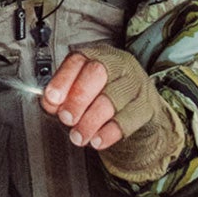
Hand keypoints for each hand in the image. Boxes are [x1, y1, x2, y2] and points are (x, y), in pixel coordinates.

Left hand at [42, 46, 181, 181]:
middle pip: (97, 73)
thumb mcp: (80, 94)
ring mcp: (135, 83)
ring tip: (78, 136)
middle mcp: (118, 64)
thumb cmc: (102, 99)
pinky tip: (97, 140)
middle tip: (67, 118)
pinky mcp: (146, 106)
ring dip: (90, 121)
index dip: (63, 79)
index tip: (52, 98)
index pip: (78, 60)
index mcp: (96, 56)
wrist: (136, 114)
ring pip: (112, 99)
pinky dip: (109, 132)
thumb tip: (51, 103)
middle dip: (78, 98)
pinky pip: (128, 119)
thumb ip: (62, 97)